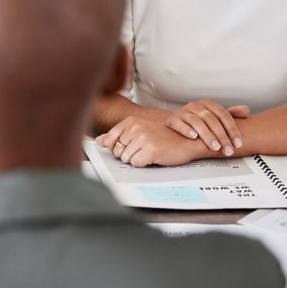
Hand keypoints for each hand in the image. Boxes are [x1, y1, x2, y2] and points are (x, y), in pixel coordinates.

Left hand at [96, 116, 212, 167]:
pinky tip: (153, 157)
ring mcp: (142, 138)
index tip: (129, 147)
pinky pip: (136, 164)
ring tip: (149, 153)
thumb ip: (117, 136)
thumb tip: (99, 141)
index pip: (109, 140)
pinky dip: (143, 164)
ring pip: (125, 159)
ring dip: (137, 160)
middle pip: (117, 151)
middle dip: (128, 155)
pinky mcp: (150, 150)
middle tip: (143, 150)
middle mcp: (135, 128)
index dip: (117, 148)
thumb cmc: (163, 137)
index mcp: (130, 122)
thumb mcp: (139, 132)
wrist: (187, 140)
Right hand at [164, 100, 248, 155]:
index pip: (224, 115)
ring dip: (207, 135)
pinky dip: (186, 129)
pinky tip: (193, 136)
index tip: (238, 143)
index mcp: (208, 104)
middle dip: (222, 136)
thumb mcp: (214, 116)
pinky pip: (179, 123)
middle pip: (211, 119)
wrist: (176, 122)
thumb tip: (246, 110)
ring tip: (214, 147)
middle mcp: (195, 106)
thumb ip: (230, 114)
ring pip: (196, 122)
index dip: (232, 130)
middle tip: (228, 149)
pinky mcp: (172, 119)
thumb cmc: (198, 121)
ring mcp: (183, 112)